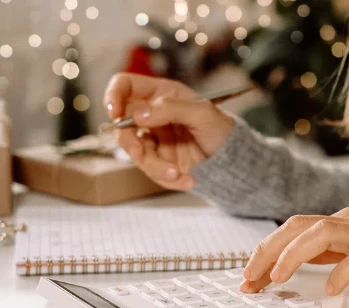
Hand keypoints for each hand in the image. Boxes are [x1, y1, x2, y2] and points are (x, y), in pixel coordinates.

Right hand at [103, 73, 234, 190]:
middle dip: (127, 141)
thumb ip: (171, 109)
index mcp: (160, 94)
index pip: (125, 86)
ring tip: (177, 173)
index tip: (115, 111)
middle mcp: (152, 116)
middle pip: (122, 124)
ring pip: (136, 153)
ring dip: (155, 166)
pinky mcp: (160, 161)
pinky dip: (168, 179)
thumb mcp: (202, 113)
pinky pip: (152, 172)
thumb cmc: (221, 129)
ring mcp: (154, 140)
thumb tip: (138, 115)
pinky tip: (189, 180)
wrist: (234, 160)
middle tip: (138, 153)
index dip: (114, 95)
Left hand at [240, 207, 348, 295]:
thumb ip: (320, 253)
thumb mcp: (348, 251)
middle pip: (299, 226)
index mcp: (337, 222)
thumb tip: (279, 267)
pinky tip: (331, 290)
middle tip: (251, 279)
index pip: (292, 229)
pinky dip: (342, 272)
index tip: (247, 277)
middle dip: (269, 251)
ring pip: (324, 233)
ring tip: (280, 278)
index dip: (265, 250)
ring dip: (295, 255)